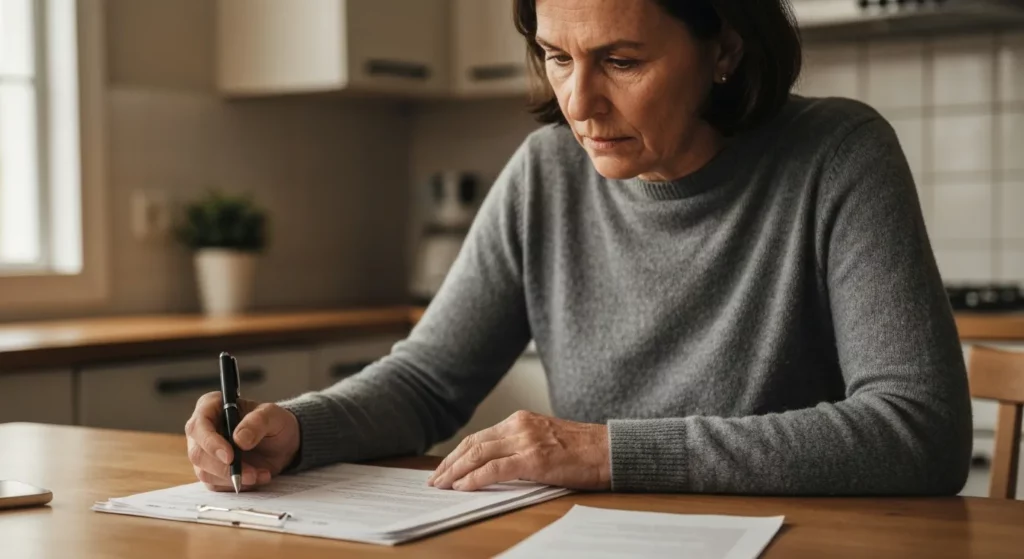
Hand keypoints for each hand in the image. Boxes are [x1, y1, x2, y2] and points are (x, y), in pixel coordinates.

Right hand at [185, 391, 300, 491]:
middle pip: (198, 453)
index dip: (210, 443)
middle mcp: (202, 430)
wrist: (282, 443)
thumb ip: (257, 422)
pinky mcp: (211, 471)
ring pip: (205, 472)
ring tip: (260, 474)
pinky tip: (257, 477)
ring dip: (233, 478)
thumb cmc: (274, 422)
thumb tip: (239, 439)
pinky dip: (237, 484)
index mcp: (211, 407)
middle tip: (250, 473)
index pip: (198, 426)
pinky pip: (216, 484)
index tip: (230, 456)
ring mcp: (204, 452)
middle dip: (224, 468)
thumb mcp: (272, 415)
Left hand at [426, 410, 609, 491]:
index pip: (480, 437)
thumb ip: (521, 446)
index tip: (445, 467)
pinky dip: (475, 478)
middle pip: (473, 444)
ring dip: (456, 471)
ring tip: (442, 484)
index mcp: (521, 420)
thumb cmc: (583, 451)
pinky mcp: (534, 459)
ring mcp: (526, 441)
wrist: (610, 450)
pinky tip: (463, 486)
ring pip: (479, 454)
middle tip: (435, 479)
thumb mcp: (546, 440)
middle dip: (450, 463)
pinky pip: (495, 468)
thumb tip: (495, 466)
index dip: (458, 454)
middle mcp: (520, 425)